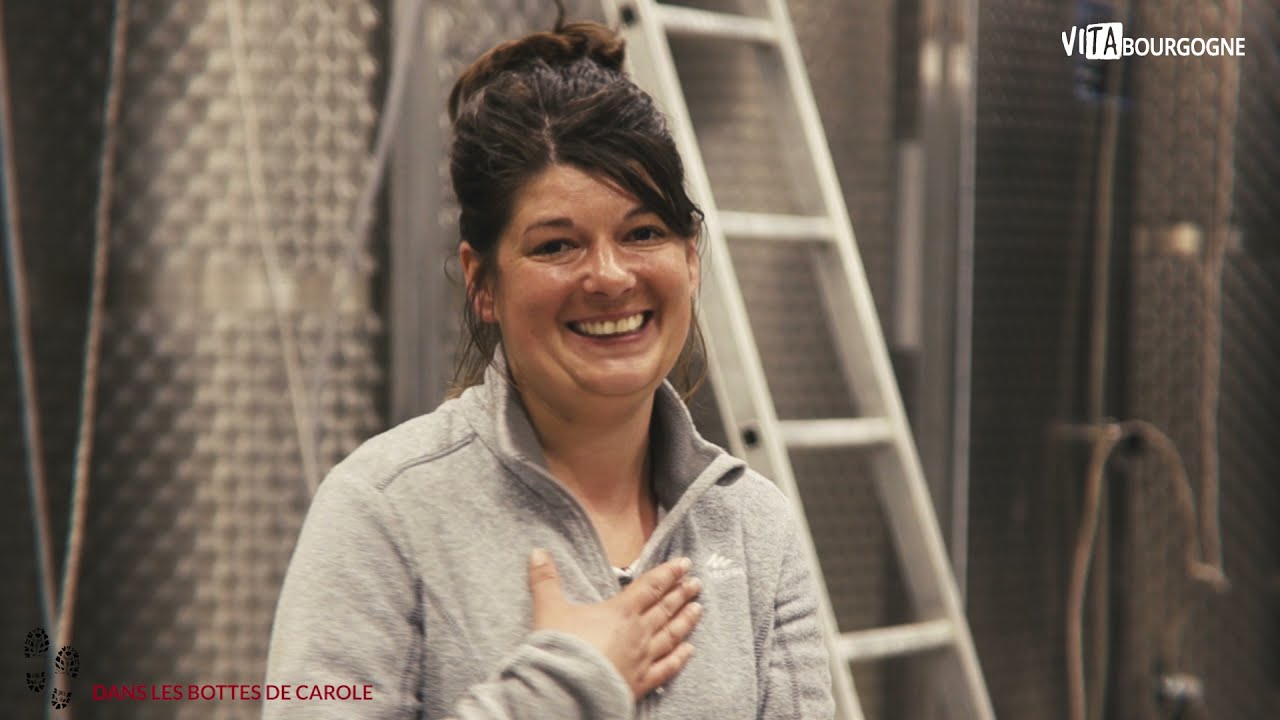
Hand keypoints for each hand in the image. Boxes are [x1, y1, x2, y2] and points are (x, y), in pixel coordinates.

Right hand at [528, 549, 701, 698]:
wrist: (565, 689)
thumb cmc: (560, 647)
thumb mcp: (548, 609)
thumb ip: (545, 580)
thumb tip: (537, 552)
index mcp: (620, 611)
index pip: (650, 587)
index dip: (668, 573)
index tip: (685, 564)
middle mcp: (638, 632)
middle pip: (665, 609)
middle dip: (681, 594)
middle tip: (696, 583)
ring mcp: (642, 659)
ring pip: (671, 635)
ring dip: (686, 621)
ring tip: (699, 609)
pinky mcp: (641, 683)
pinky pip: (667, 668)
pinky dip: (680, 658)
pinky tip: (690, 651)